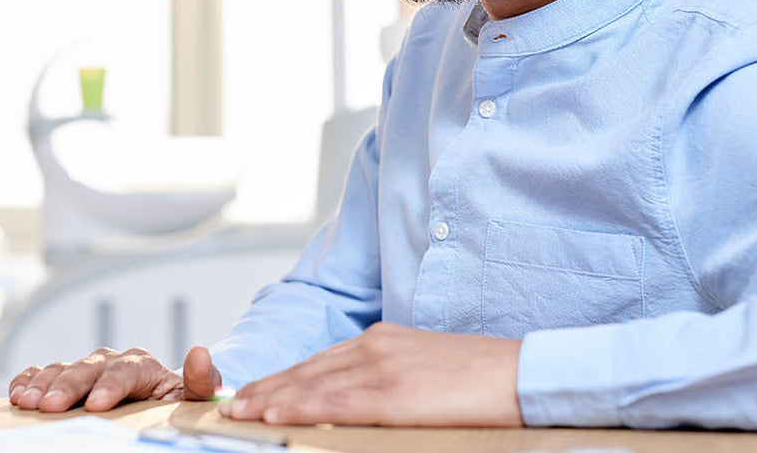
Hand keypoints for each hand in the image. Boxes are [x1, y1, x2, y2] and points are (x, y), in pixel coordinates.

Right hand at [9, 345, 220, 411]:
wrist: (158, 402)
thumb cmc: (175, 403)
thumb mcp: (191, 398)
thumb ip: (201, 382)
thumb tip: (200, 352)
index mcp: (142, 365)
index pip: (126, 370)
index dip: (110, 386)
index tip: (95, 405)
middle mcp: (111, 361)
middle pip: (88, 368)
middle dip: (67, 387)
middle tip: (49, 406)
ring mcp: (86, 368)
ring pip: (62, 369)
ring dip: (43, 384)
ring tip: (28, 402)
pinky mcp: (66, 377)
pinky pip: (43, 372)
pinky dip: (29, 379)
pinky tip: (18, 394)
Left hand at [220, 323, 522, 426]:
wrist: (524, 376)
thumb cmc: (484, 381)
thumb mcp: (426, 374)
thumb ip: (390, 384)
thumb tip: (363, 406)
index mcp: (384, 341)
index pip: (320, 363)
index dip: (283, 380)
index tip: (254, 394)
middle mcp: (376, 347)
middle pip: (307, 371)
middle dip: (266, 389)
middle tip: (231, 406)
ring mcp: (383, 367)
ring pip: (312, 384)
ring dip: (270, 399)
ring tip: (239, 414)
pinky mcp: (393, 393)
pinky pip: (335, 401)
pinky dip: (300, 407)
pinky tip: (275, 415)